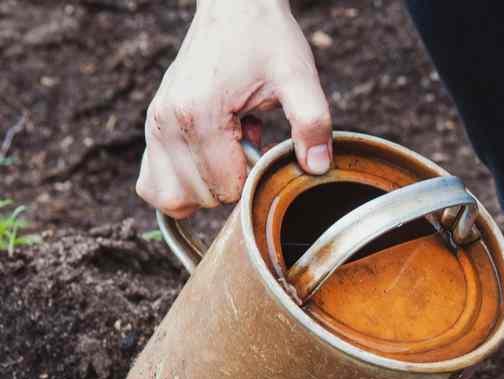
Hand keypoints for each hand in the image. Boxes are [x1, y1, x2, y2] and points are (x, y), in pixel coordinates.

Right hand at [136, 0, 331, 218]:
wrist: (234, 6)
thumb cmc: (266, 39)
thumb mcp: (299, 78)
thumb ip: (312, 124)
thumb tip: (316, 168)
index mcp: (199, 114)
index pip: (224, 188)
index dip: (253, 180)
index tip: (265, 147)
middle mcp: (166, 122)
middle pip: (198, 198)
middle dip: (231, 184)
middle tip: (249, 143)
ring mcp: (153, 124)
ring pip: (169, 197)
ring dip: (206, 187)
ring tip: (229, 150)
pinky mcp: (152, 125)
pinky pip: (153, 182)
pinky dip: (183, 183)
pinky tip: (210, 157)